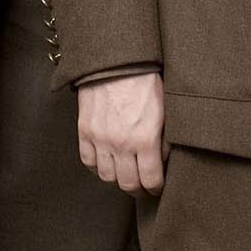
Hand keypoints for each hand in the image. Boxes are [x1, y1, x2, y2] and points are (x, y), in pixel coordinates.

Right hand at [78, 73, 165, 191]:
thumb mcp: (166, 109)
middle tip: (142, 186)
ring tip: (124, 173)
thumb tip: (163, 159)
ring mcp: (100, 138)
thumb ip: (166, 138)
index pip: (150, 179)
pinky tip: (106, 161)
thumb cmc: (145, 80)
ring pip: (107, 177)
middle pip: (128, 184)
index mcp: (145, 138)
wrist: (116, 61)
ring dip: (117, 178)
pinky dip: (97, 166)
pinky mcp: (85, 131)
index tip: (157, 186)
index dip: (155, 187)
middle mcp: (121, 143)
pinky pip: (88, 161)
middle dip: (138, 189)